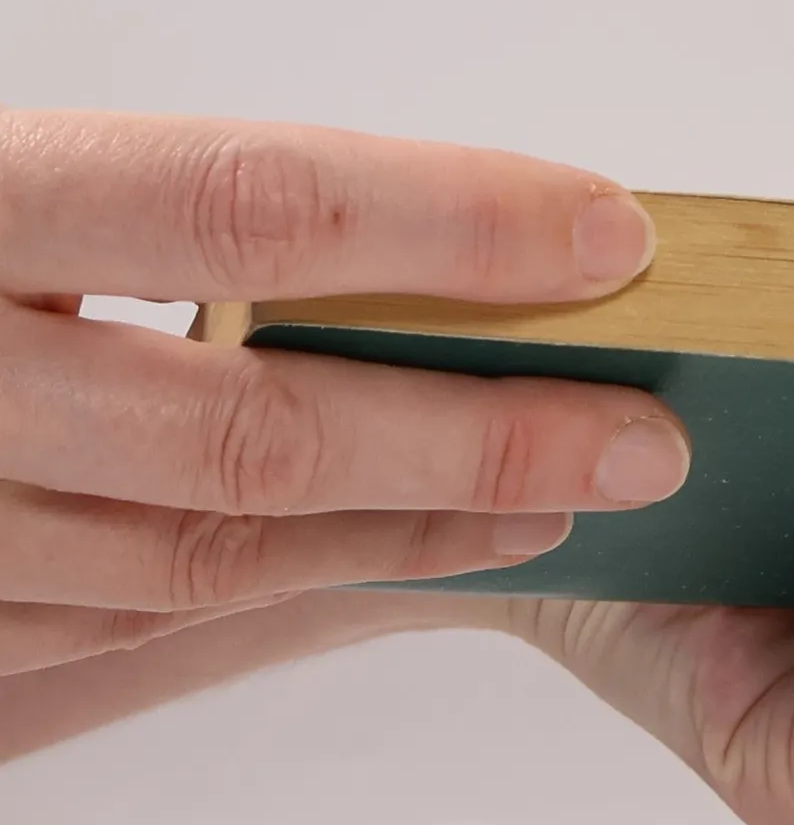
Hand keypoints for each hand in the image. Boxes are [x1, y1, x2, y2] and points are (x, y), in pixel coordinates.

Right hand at [0, 109, 688, 675]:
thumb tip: (418, 219)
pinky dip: (283, 586)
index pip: (239, 203)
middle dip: (475, 436)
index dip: (446, 222)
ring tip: (557, 500)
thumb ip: (143, 199)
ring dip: (407, 533)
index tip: (608, 232)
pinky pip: (121, 625)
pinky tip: (397, 554)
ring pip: (197, 553)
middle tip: (642, 434)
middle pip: (246, 425)